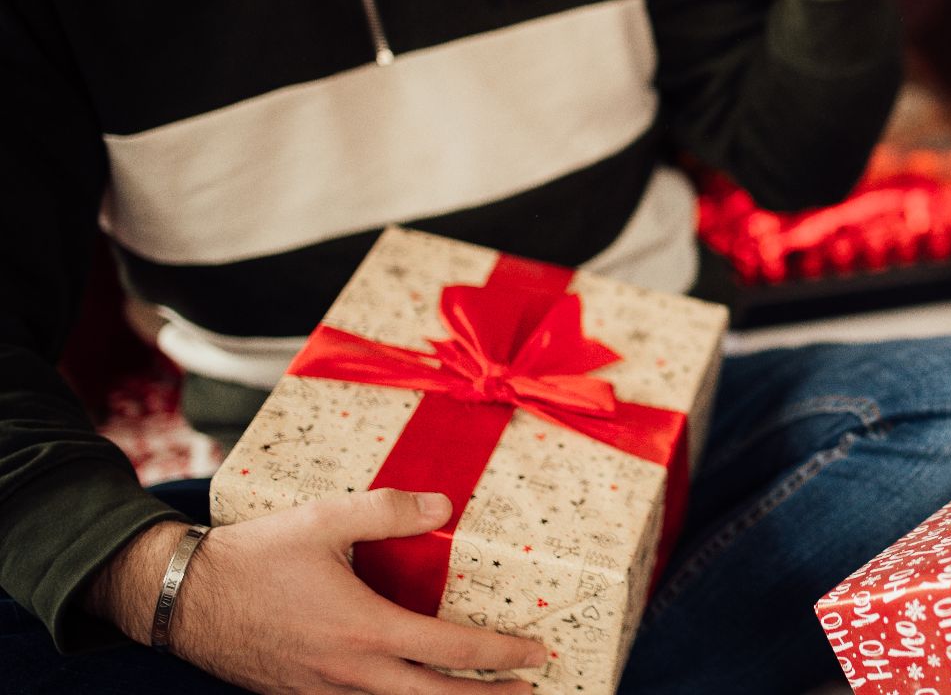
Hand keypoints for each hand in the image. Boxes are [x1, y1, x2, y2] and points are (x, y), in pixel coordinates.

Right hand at [90, 491, 546, 693]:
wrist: (180, 599)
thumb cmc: (252, 559)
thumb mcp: (322, 520)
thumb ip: (387, 511)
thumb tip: (444, 506)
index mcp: (366, 631)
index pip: (454, 652)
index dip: (503, 654)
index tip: (539, 650)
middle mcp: (352, 673)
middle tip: (530, 690)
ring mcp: (326, 691)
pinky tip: (410, 689)